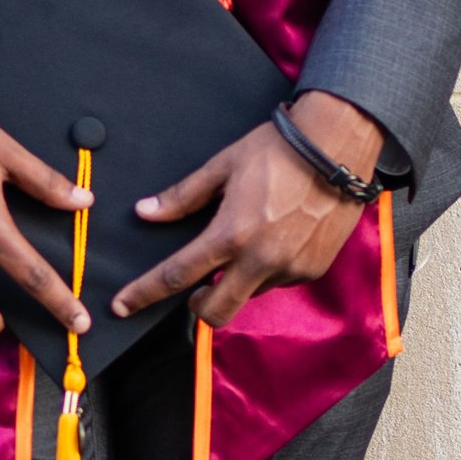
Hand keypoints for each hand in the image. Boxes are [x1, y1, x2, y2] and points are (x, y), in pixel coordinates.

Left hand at [112, 89, 382, 331]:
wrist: (339, 148)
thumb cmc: (279, 151)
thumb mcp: (223, 166)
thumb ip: (182, 196)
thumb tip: (146, 212)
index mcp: (231, 234)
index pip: (176, 275)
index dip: (144, 293)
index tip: (122, 306)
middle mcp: (260, 260)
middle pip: (214, 311)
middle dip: (196, 307)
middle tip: (194, 290)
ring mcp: (289, 269)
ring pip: (249, 295)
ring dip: (237, 282)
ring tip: (248, 244)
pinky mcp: (312, 270)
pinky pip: (278, 283)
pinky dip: (267, 271)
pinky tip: (275, 241)